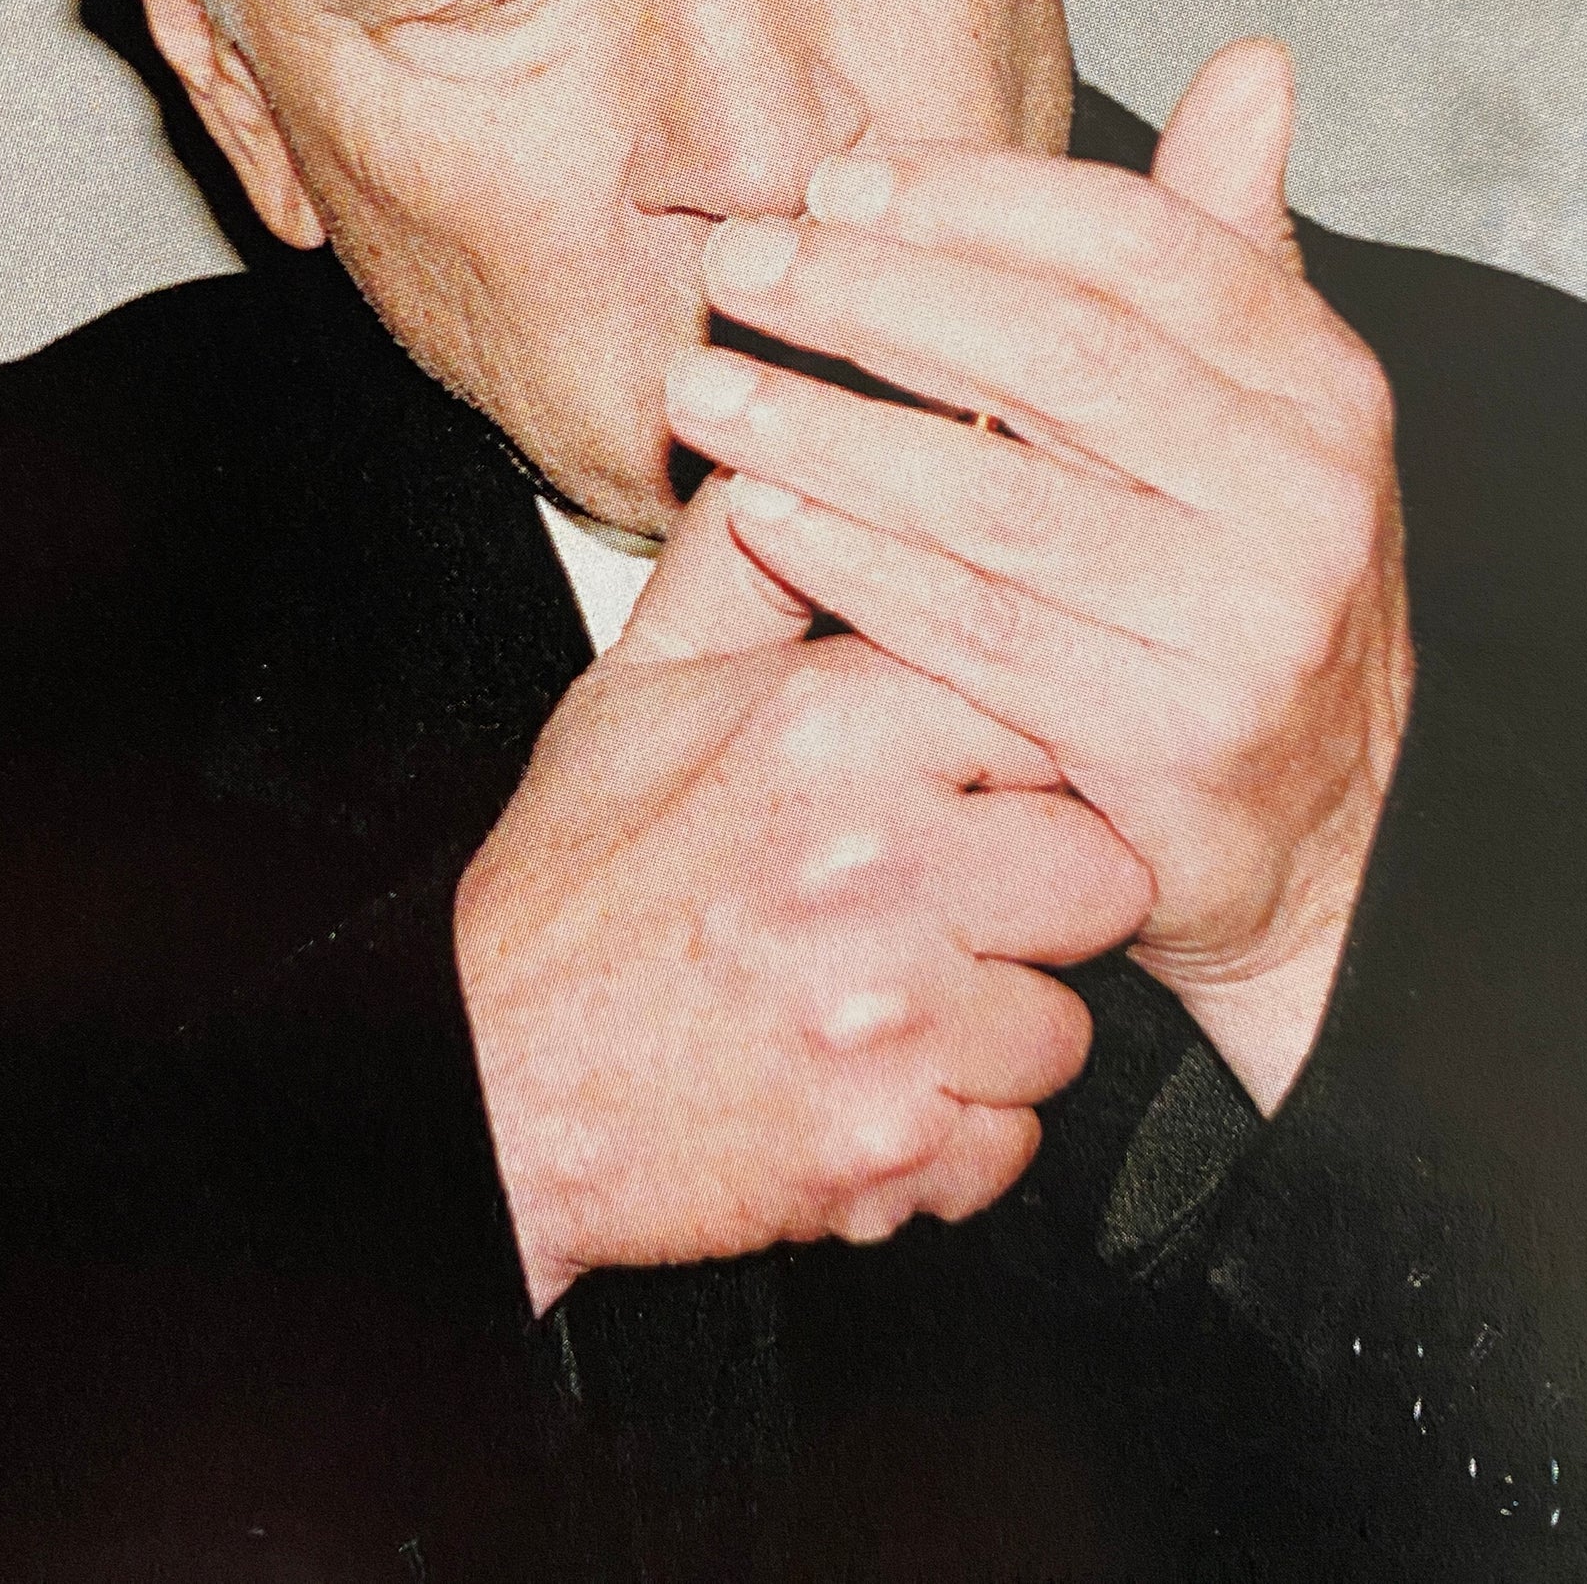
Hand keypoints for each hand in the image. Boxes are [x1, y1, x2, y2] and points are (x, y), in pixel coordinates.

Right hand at [454, 481, 1152, 1310]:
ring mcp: (890, 1014)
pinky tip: (862, 1085)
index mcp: (833, 724)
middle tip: (945, 908)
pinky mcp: (888, 1145)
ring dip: (990, 1029)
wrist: (483, 1082)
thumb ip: (749, 550)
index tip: (975, 789)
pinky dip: (949, 1136)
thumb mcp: (642, 678)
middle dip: (1037, 899)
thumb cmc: (570, 884)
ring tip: (884, 1003)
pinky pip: (1009, 1143)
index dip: (1017, 761)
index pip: (1052, 709)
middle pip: (1102, 872)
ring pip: (1062, 1024)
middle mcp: (879, 860)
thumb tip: (809, 441)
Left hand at [667, 42, 1413, 1113]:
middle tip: (739, 262)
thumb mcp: (1271, 413)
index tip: (840, 179)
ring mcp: (1245, 629)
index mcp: (1325, 389)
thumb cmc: (1248, 585)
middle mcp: (1306, 501)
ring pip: (999, 502)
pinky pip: (975, 632)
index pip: (1140, 247)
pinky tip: (760, 509)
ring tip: (703, 383)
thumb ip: (1229, 248)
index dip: (977, 200)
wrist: (1321, 836)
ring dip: (829, 431)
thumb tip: (1251, 66)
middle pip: (1059, 360)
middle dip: (876, 297)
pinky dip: (855, 564)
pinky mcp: (1169, 746)